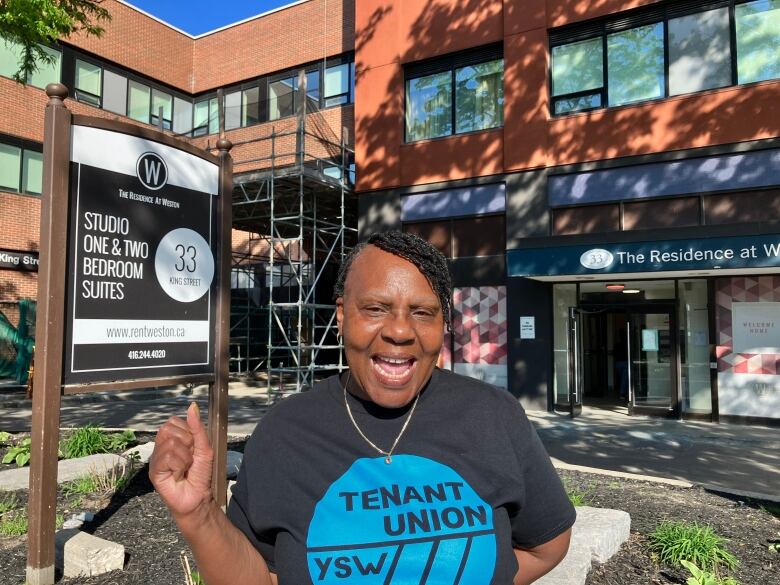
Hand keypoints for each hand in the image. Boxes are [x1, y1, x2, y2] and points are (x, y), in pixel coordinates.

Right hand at [149, 402, 214, 518]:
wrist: (198, 496)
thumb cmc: (200, 473)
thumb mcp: (204, 447)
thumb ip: (198, 427)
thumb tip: (192, 406)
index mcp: (171, 439)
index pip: (173, 421)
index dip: (188, 432)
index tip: (193, 447)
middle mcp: (160, 447)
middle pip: (168, 429)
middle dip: (186, 443)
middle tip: (189, 459)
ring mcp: (156, 459)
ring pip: (170, 444)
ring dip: (185, 458)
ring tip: (184, 468)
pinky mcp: (153, 471)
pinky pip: (167, 458)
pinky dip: (179, 466)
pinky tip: (178, 475)